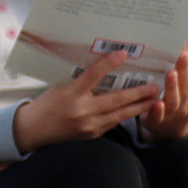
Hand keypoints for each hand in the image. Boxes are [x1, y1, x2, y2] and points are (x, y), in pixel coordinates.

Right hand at [11, 51, 161, 152]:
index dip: (108, 63)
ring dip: (138, 108)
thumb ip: (82, 82)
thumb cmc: (47, 104)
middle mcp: (82, 111)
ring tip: (154, 101)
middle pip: (115, 100)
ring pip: (120, 115)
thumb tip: (104, 70)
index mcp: (71, 94)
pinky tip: (136, 110)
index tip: (123, 53)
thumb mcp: (61, 87)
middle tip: (154, 86)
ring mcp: (89, 125)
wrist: (34, 130)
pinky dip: (124, 115)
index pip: (93, 75)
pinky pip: (112, 123)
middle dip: (138, 93)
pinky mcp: (92, 135)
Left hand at [139, 49, 187, 140]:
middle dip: (184, 69)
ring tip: (170, 73)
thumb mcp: (183, 89)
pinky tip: (157, 103)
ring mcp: (173, 113)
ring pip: (174, 100)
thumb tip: (178, 44)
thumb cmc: (175, 102)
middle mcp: (187, 103)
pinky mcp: (158, 121)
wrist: (170, 131)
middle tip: (181, 54)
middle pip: (186, 85)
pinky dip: (159, 110)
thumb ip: (182, 72)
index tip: (184, 46)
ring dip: (172, 86)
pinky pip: (159, 116)